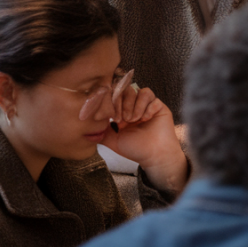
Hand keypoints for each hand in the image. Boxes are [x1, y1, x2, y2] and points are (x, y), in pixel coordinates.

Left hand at [91, 77, 186, 192]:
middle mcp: (136, 106)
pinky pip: (153, 99)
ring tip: (135, 120)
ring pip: (141, 92)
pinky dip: (148, 108)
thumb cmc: (135, 149)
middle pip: (128, 90)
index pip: (116, 95)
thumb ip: (101, 130)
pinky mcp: (160, 107)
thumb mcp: (112, 140)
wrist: (154, 156)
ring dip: (136, 106)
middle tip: (123, 119)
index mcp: (124, 111)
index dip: (113, 102)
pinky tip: (146, 119)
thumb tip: (87, 125)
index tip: (113, 118)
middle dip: (124, 104)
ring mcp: (148, 106)